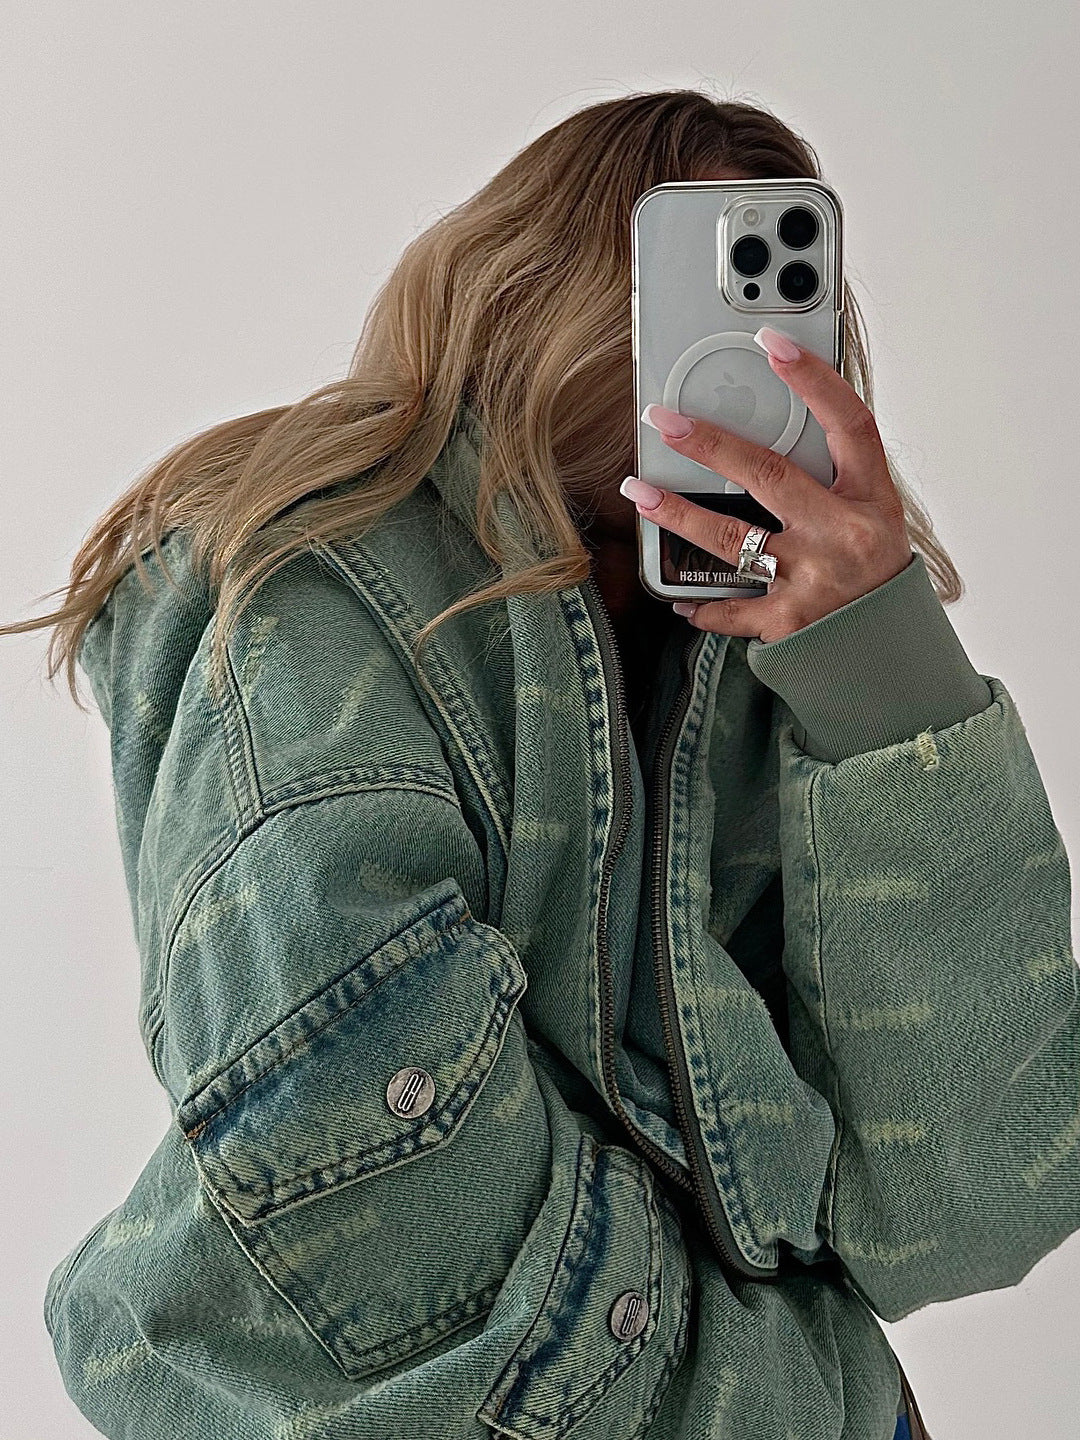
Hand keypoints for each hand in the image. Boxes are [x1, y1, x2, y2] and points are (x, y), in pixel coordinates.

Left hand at [621, 329, 913, 642]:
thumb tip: (767, 438)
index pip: (848, 425)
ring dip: (677, 513)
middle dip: (709, 444)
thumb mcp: (875, 520)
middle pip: (769, 474)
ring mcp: (814, 580)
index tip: (773, 343)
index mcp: (872, 500)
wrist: (889, 654)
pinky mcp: (789, 624)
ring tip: (638, 491)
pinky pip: (730, 609)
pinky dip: (701, 603)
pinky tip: (679, 597)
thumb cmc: (876, 578)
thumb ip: (833, 482)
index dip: (813, 380)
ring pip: (731, 538)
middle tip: (664, 421)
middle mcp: (844, 535)